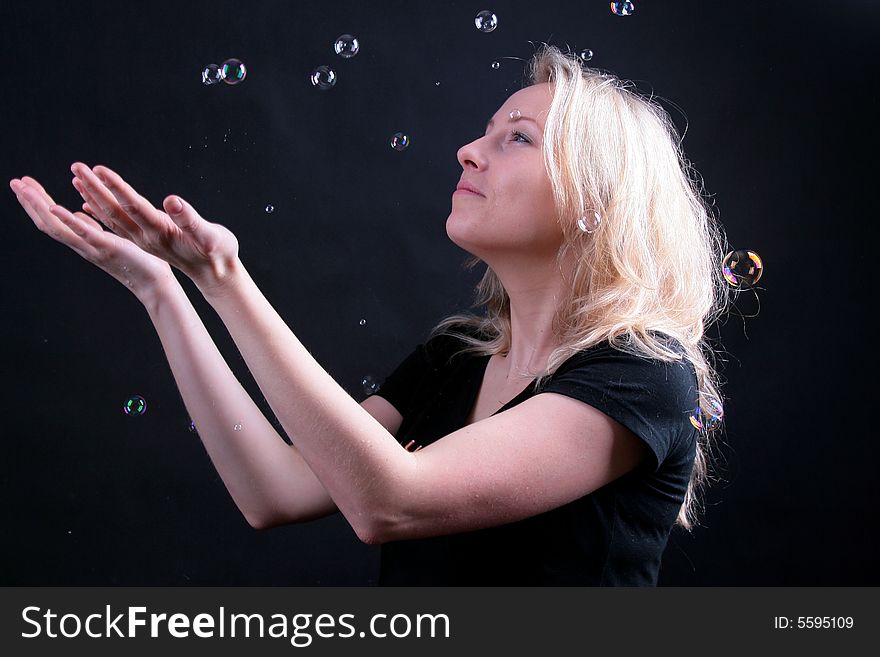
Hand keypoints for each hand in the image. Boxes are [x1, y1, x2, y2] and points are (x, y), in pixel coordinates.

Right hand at [10, 175, 177, 304]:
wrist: (154, 283)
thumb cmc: (138, 261)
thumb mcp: (110, 238)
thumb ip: (92, 227)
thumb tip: (78, 212)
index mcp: (84, 241)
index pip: (54, 220)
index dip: (37, 203)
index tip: (24, 185)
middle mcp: (83, 246)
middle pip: (48, 222)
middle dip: (31, 202)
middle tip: (15, 182)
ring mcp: (93, 248)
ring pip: (58, 227)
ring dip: (39, 207)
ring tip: (24, 189)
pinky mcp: (107, 248)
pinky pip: (84, 234)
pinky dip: (68, 221)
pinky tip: (55, 208)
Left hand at [69, 162, 239, 290]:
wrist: (215, 274)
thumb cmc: (219, 252)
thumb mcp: (211, 236)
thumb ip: (190, 219)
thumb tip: (172, 201)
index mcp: (161, 232)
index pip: (133, 205)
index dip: (116, 186)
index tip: (99, 169)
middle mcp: (146, 237)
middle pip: (115, 209)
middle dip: (95, 187)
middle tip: (77, 167)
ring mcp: (143, 240)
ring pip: (112, 216)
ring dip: (93, 197)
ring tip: (76, 179)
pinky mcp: (144, 240)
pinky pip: (117, 225)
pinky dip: (101, 213)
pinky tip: (89, 206)